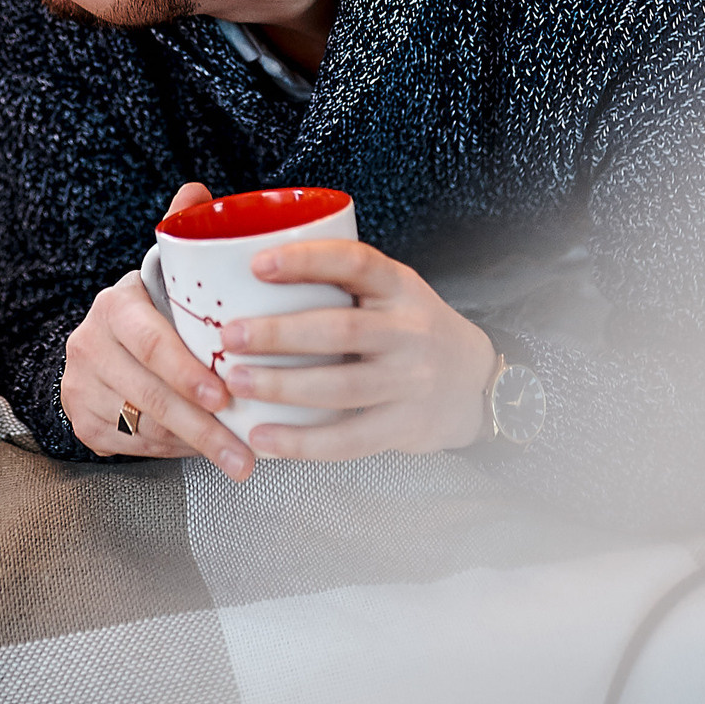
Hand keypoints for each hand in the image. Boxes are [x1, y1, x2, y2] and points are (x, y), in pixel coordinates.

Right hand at [60, 183, 257, 480]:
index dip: (188, 373)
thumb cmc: (154, 311)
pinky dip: (168, 451)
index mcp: (115, 306)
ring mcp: (80, 385)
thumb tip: (198, 189)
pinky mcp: (80, 420)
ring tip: (239, 461)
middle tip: (246, 453)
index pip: (152, 343)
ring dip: (192, 446)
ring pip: (141, 425)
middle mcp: (88, 345)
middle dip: (202, 427)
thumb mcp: (164, 274)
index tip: (226, 396)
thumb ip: (181, 234)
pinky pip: (130, 445)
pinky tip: (198, 453)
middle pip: (149, 394)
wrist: (103, 345)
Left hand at [219, 240, 498, 461]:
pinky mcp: (407, 426)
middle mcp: (411, 331)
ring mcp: (412, 381)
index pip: (357, 263)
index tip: (257, 264)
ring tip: (236, 381)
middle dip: (280, 334)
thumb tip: (244, 273)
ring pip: (343, 387)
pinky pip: (349, 439)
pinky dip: (302, 442)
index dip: (306, 261)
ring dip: (283, 386)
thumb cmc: (407, 329)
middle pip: (342, 331)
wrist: (474, 381)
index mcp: (400, 287)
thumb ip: (340, 283)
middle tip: (230, 336)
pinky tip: (262, 437)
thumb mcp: (390, 292)